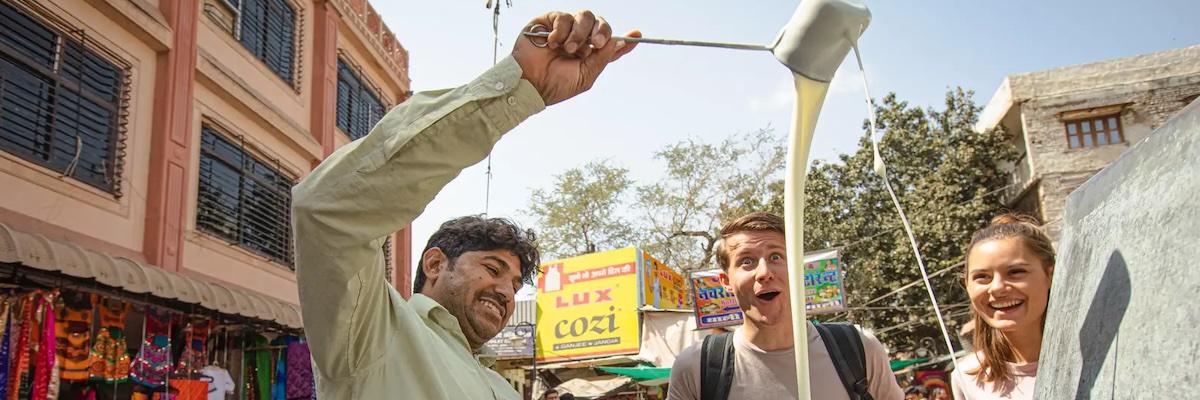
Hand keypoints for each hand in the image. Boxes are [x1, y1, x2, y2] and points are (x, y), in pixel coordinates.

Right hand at [513, 10, 638, 105]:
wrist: (530, 83)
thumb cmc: (555, 85)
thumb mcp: (586, 76)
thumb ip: (602, 57)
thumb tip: (617, 41)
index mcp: (589, 54)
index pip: (610, 43)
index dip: (625, 39)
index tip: (637, 34)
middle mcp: (579, 39)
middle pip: (601, 23)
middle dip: (601, 32)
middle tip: (594, 44)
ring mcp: (564, 29)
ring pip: (584, 17)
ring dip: (579, 34)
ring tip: (568, 49)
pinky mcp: (548, 22)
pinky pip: (563, 16)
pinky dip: (561, 30)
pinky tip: (553, 44)